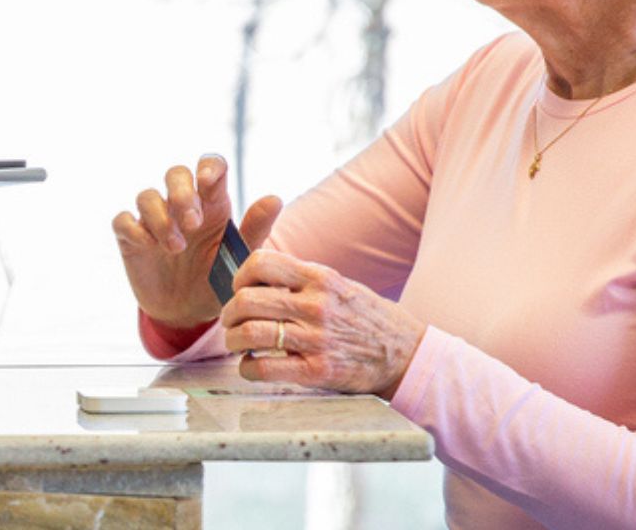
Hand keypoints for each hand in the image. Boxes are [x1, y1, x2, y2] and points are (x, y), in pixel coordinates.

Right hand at [111, 154, 283, 328]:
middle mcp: (180, 205)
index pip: (209, 166)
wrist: (189, 314)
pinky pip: (123, 220)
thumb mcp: (240, 259)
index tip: (208, 182)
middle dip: (181, 194)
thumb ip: (255, 229)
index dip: (208, 167)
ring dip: (160, 218)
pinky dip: (135, 229)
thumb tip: (274, 198)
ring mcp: (153, 220)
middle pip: (175, 173)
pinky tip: (150, 247)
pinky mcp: (132, 238)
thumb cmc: (218, 279)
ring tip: (176, 247)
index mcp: (212, 203)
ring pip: (147, 195)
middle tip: (193, 224)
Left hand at [220, 249, 426, 398]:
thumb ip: (303, 279)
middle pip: (247, 300)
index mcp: (320, 278)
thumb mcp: (340, 284)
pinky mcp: (316, 371)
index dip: (239, 275)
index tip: (238, 287)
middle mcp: (316, 305)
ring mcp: (315, 339)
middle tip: (230, 320)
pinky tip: (252, 365)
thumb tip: (259, 275)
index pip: (261, 263)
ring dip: (233, 339)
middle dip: (229, 312)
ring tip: (237, 343)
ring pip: (249, 333)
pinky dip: (248, 368)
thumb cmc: (368, 318)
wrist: (406, 354)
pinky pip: (264, 368)